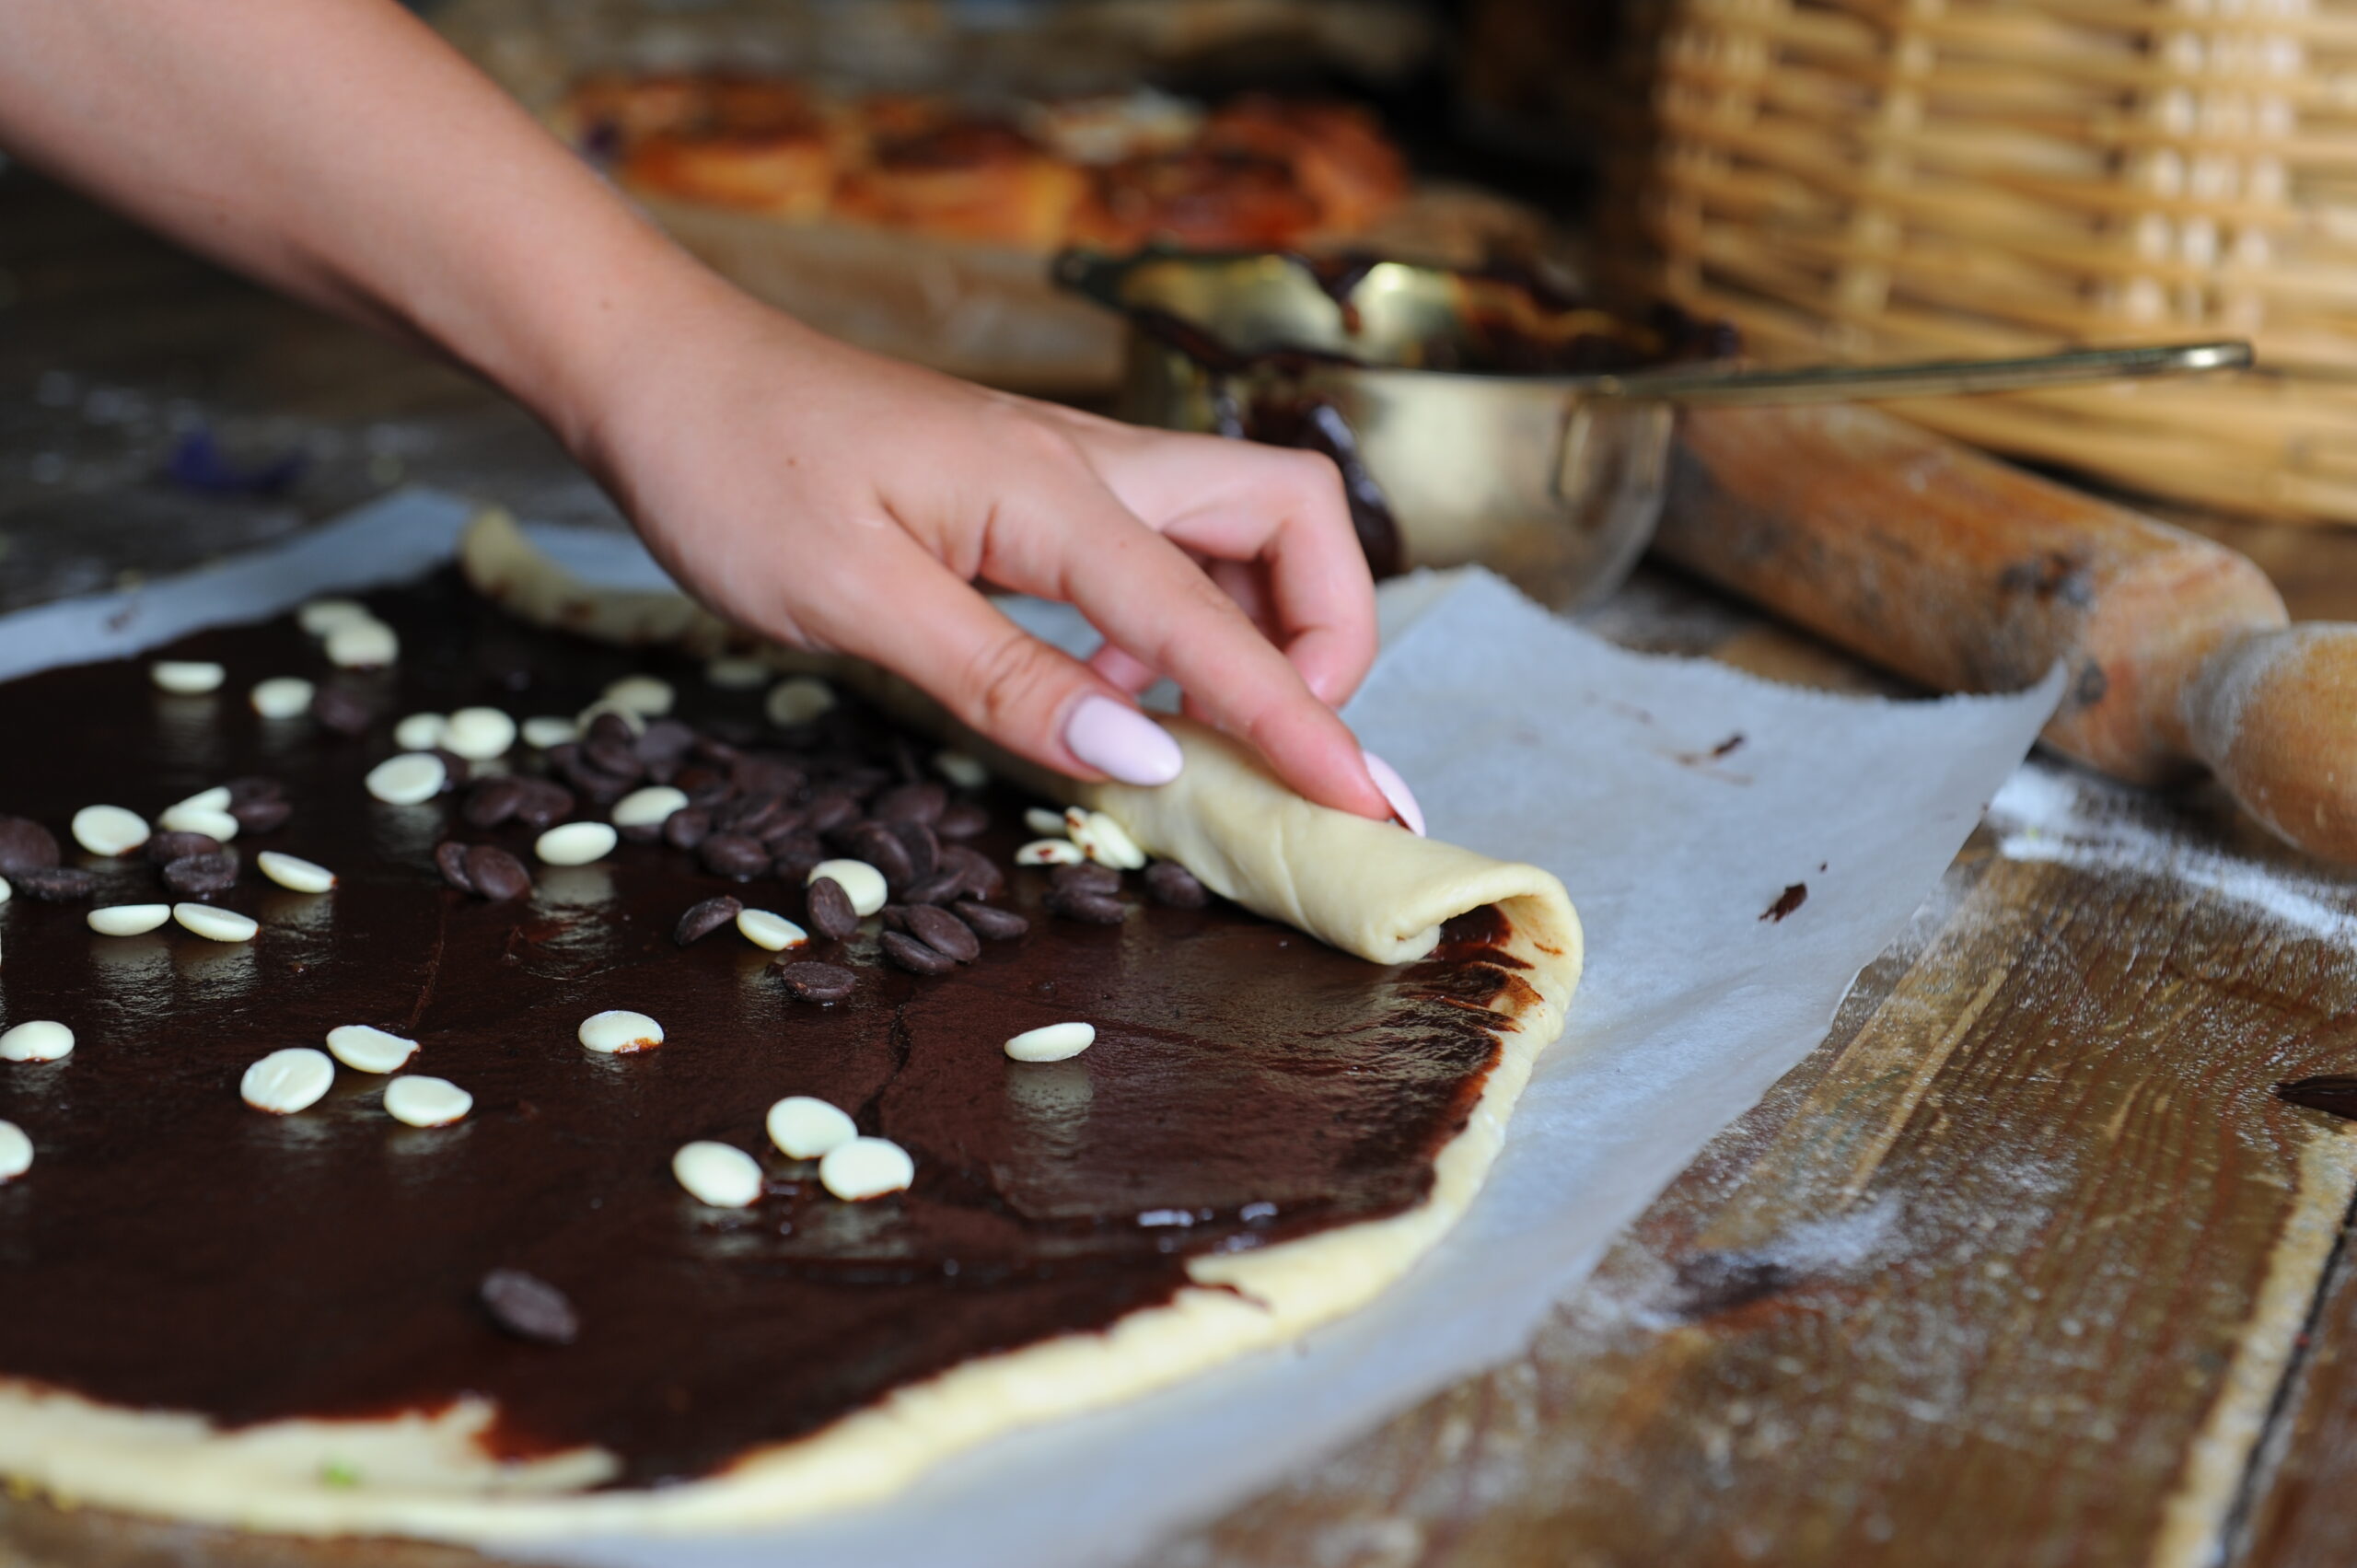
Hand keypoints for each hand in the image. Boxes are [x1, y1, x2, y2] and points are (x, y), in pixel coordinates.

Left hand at [569, 280, 1404, 820]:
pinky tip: (1103, 693)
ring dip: (1257, 631)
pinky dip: (1176, 626)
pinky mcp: (1038, 493)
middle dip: (1328, 634)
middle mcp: (1092, 467)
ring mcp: (1070, 473)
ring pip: (1240, 530)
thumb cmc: (735, 471)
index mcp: (1055, 494)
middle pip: (1293, 519)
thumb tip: (1144, 761)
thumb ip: (1004, 680)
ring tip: (1188, 734)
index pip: (1217, 623)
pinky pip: (1160, 553)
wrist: (663, 371)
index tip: (1372, 809)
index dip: (1304, 724)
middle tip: (1283, 742)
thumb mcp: (856, 598)